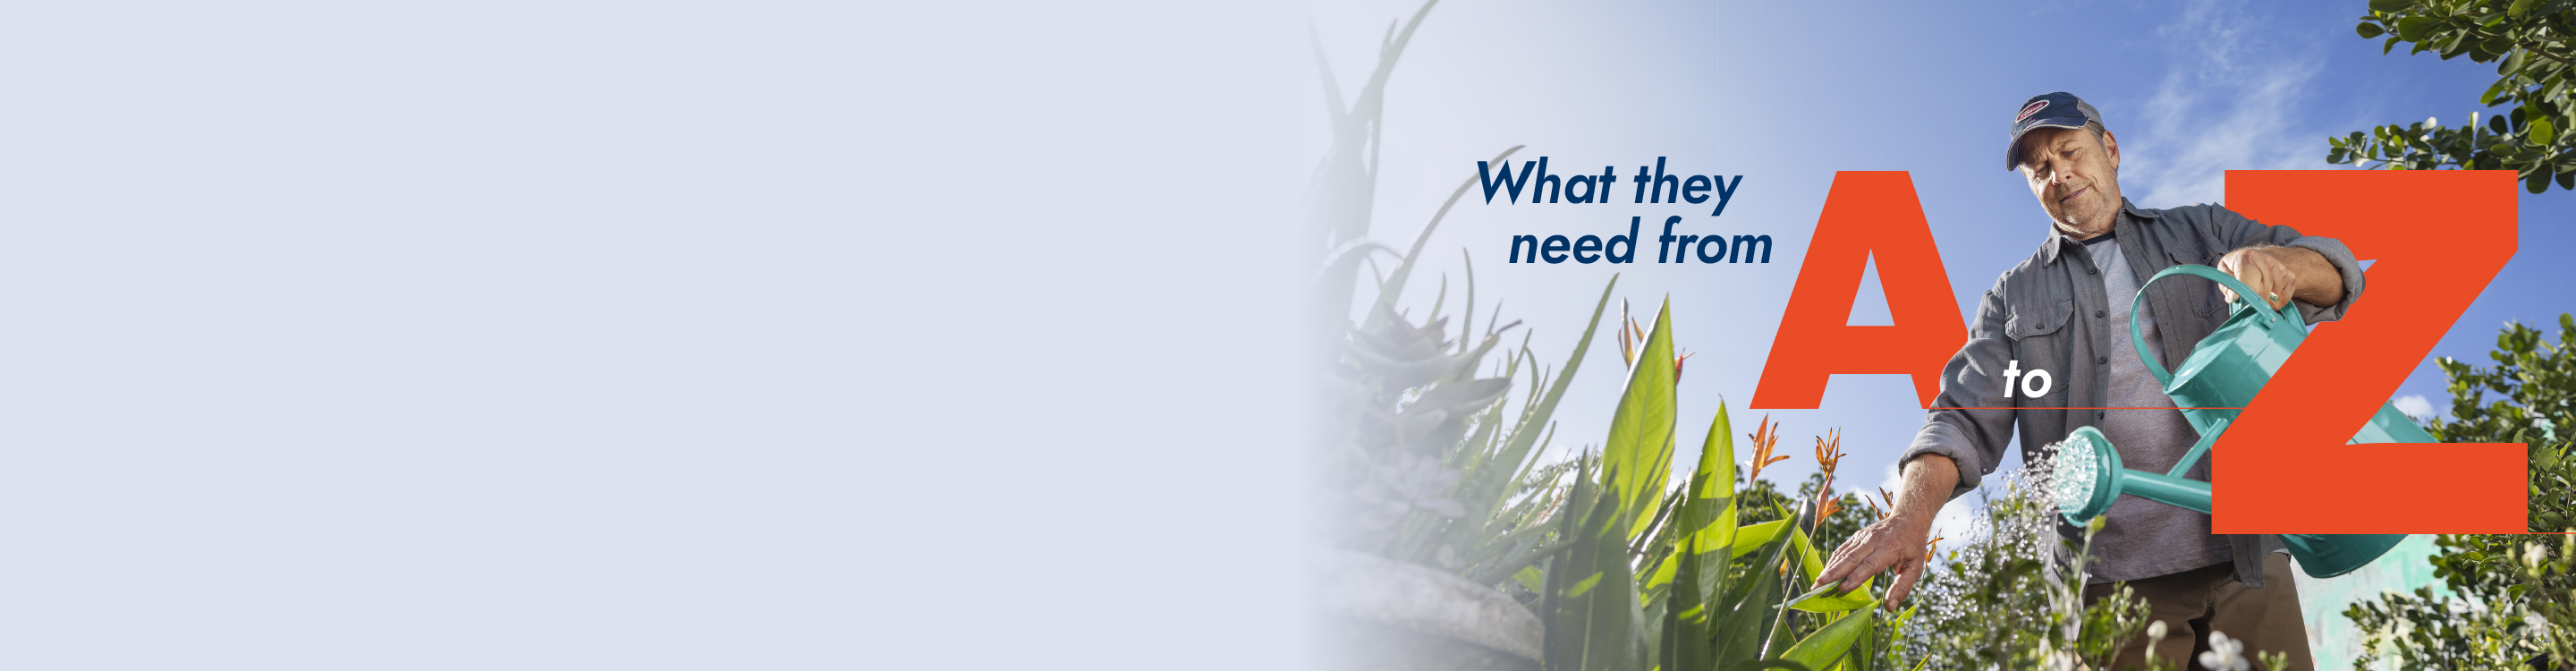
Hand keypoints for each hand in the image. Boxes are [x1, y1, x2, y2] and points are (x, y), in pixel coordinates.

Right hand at [1811, 513, 1932, 610]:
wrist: (1907, 519)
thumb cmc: (1912, 547)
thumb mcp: (1915, 568)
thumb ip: (1902, 588)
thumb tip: (1889, 607)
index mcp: (1890, 547)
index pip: (1869, 564)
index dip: (1855, 577)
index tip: (1842, 589)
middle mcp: (1873, 540)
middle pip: (1851, 557)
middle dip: (1834, 572)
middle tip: (1819, 585)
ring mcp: (1863, 536)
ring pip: (1843, 553)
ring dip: (1829, 568)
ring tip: (1817, 583)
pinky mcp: (1856, 536)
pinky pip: (1842, 550)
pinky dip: (1832, 562)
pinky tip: (1825, 573)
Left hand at [2214, 246, 2297, 310]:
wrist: (2256, 257)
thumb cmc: (2237, 267)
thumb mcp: (2225, 273)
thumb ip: (2227, 287)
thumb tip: (2235, 298)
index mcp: (2244, 259)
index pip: (2249, 282)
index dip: (2247, 298)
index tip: (2246, 306)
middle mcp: (2264, 260)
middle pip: (2263, 291)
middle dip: (2256, 302)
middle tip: (2250, 304)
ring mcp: (2279, 267)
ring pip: (2275, 295)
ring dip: (2266, 302)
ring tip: (2258, 296)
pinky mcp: (2290, 275)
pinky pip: (2286, 296)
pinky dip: (2277, 301)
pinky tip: (2269, 295)